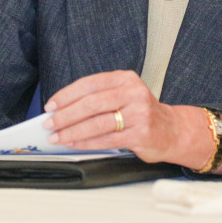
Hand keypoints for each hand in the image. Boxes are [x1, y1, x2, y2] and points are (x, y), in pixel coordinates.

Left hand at [43, 70, 208, 167]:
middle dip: (66, 115)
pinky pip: (106, 139)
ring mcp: (138, 114)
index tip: (51, 105)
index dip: (67, 95)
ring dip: (72, 131)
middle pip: (92, 103)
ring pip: (97, 123)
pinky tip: (74, 143)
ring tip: (57, 136)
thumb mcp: (124, 95)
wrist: (172, 130)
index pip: (90, 84)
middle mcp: (133, 93)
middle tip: (50, 123)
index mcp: (126, 79)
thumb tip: (62, 108)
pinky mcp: (140, 134)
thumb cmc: (140, 112)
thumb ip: (98, 98)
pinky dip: (86, 143)